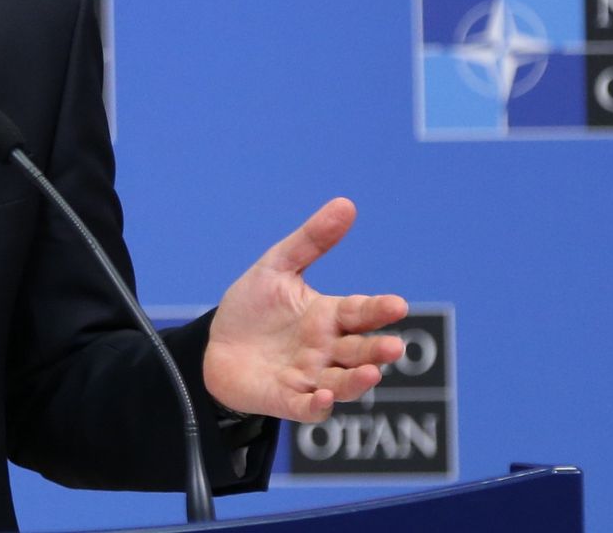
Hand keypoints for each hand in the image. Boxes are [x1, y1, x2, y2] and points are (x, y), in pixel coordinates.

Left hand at [202, 198, 408, 422]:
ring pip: (341, 383)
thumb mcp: (277, 268)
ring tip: (371, 373)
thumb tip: (346, 204)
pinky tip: (322, 396)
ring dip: (356, 381)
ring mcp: (308, 377)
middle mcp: (326, 350)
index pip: (360, 313)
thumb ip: (311, 240)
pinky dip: (317, 405)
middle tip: (394, 347)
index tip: (398, 305)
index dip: (379, 309)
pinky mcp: (285, 399)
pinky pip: (307, 408)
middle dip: (377, 351)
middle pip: (359, 352)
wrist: (214, 345)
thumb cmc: (253, 309)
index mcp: (328, 317)